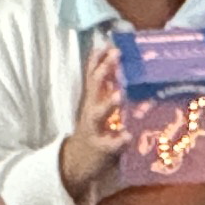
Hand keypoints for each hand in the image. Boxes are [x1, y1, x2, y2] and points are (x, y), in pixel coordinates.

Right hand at [60, 42, 126, 196]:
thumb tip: (111, 59)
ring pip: (98, 113)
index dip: (99, 57)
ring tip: (120, 95)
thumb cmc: (94, 130)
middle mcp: (91, 110)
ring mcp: (94, 129)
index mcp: (92, 99)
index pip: (93, 73)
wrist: (77, 163)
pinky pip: (109, 144)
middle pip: (95, 86)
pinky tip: (127, 136)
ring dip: (109, 103)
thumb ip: (103, 86)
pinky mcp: (100, 148)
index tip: (109, 41)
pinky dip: (118, 140)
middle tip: (117, 55)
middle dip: (104, 70)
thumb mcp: (96, 106)